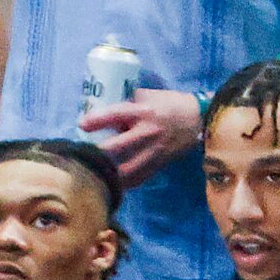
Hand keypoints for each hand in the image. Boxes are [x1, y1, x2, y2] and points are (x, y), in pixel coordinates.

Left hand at [77, 88, 201, 183]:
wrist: (199, 119)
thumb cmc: (168, 103)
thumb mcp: (147, 96)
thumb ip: (124, 103)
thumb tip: (96, 110)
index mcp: (143, 112)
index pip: (115, 115)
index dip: (96, 121)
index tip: (81, 125)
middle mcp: (147, 133)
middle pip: (116, 147)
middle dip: (96, 152)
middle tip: (80, 154)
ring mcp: (154, 151)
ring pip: (126, 169)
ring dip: (107, 172)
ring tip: (91, 172)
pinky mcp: (159, 164)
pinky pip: (138, 178)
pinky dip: (122, 182)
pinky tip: (109, 183)